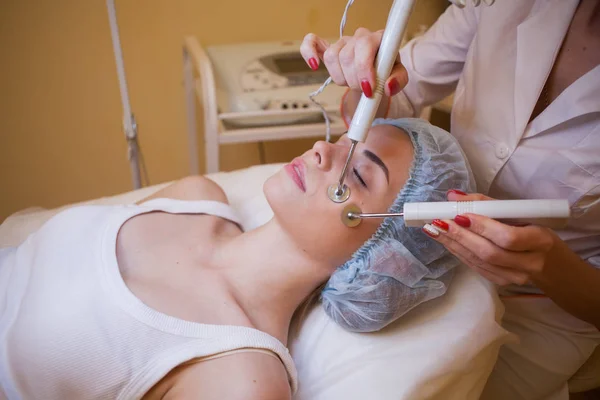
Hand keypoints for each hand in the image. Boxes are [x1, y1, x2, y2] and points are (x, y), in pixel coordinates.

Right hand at [300, 29, 407, 97]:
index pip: (365, 46)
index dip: (364, 69)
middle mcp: (359, 36)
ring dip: (340, 77)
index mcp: (378, 38)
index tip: (368, 89)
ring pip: (332, 57)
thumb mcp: (398, 76)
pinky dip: (309, 52)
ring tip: (351, 83)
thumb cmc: (386, 72)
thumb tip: (388, 86)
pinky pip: (311, 42)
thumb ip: (398, 80)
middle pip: (346, 56)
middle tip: (363, 90)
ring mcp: (342, 42)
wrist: (374, 75)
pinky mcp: (327, 47)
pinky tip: (314, 65)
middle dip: (354, 80)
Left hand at [422, 190, 559, 285]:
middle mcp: (530, 262)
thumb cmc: (533, 229)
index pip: (509, 237)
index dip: (483, 227)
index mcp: (540, 240)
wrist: (549, 263)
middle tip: (438, 223)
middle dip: (460, 236)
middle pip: (489, 253)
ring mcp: (516, 277)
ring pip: (480, 262)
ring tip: (434, 230)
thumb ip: (487, 203)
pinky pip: (476, 268)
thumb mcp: (519, 213)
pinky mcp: (502, 283)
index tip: (460, 215)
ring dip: (453, 244)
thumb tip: (453, 196)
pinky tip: (446, 241)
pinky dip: (458, 253)